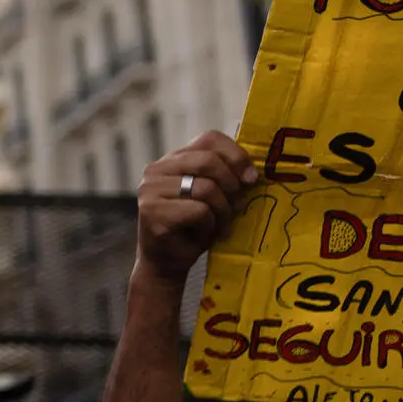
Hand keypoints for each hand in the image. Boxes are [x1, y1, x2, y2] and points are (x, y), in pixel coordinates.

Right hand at [136, 131, 258, 280]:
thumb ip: (224, 178)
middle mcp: (156, 169)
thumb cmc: (193, 228)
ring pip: (206, 188)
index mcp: (173, 159)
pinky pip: (199, 211)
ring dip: (223, 212)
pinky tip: (204, 235)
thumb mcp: (212, 197)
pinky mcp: (152, 212)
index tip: (251, 178)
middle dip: (232, 186)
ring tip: (222, 226)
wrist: (166, 262)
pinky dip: (209, 226)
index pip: (209, 138)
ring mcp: (150, 189)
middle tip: (238, 207)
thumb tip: (252, 173)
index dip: (236, 155)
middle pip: (208, 161)